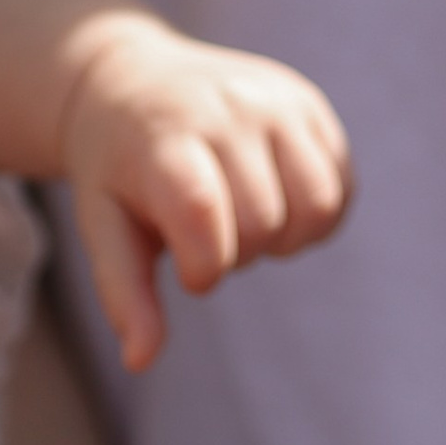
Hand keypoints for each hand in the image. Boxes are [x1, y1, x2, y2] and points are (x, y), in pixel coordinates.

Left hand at [58, 16, 350, 370]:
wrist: (130, 82)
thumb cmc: (117, 172)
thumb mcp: (105, 228)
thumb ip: (124, 295)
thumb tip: (140, 362)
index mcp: (168, 142)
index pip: (206, 218)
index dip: (203, 267)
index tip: (186, 267)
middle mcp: (227, 110)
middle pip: (263, 223)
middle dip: (238, 254)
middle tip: (210, 234)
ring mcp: (275, 100)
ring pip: (315, 206)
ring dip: (283, 239)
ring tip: (246, 221)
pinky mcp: (308, 105)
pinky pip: (340, 187)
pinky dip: (315, 217)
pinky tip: (276, 204)